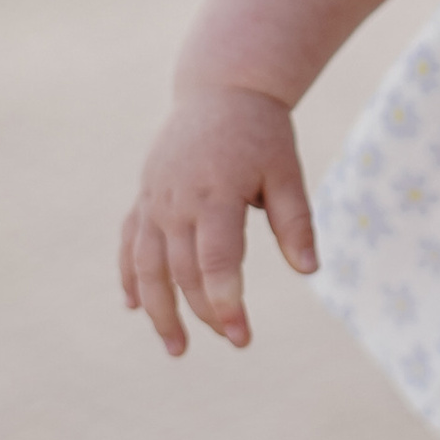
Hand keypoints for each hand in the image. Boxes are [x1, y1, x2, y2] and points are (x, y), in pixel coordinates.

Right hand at [120, 83, 316, 356]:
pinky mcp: (144, 198)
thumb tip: (310, 271)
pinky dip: (129, 277)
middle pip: (183, 271)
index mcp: (216, 192)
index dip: (225, 302)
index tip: (242, 336)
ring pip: (147, 266)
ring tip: (177, 349)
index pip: (214, 261)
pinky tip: (135, 306)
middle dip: (206, 313)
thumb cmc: (262, 133)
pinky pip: (129, 244)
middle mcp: (177, 199)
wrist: (221, 90)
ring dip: (159, 310)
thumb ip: (296, 220)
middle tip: (237, 341)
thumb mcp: (286, 170)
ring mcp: (154, 199)